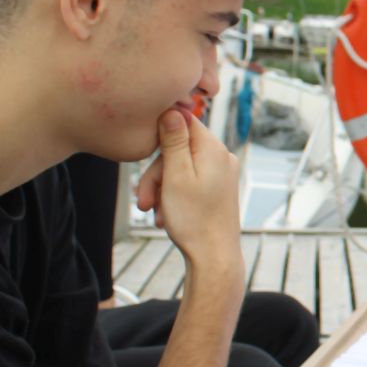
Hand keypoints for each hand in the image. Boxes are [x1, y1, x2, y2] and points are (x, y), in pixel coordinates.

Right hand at [136, 109, 241, 265]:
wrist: (214, 257)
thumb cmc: (194, 219)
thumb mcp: (175, 175)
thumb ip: (173, 141)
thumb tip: (171, 108)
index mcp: (213, 149)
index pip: (183, 121)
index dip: (160, 134)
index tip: (143, 152)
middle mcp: (222, 157)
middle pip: (178, 150)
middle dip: (156, 174)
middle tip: (144, 201)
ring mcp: (222, 175)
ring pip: (180, 169)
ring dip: (162, 190)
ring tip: (155, 213)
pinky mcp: (218, 190)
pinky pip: (189, 184)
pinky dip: (174, 197)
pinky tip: (166, 217)